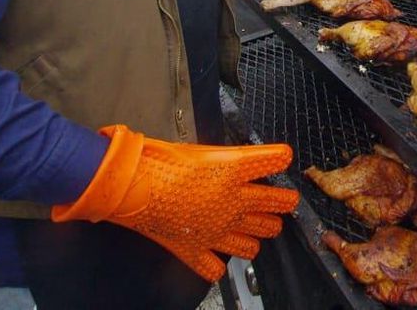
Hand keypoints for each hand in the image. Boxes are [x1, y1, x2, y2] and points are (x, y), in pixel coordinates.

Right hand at [52, 125, 297, 281]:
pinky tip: (218, 256)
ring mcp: (217, 230)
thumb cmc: (158, 160)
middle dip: (283, 203)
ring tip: (259, 227)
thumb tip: (235, 164)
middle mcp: (232, 202)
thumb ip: (222, 160)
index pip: (271, 161)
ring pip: (255, 241)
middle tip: (285, 200)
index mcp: (232, 170)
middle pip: (275, 205)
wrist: (130, 186)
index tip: (284, 157)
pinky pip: (215, 267)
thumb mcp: (197, 150)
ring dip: (259, 233)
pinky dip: (218, 264)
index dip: (280, 158)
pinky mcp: (196, 249)